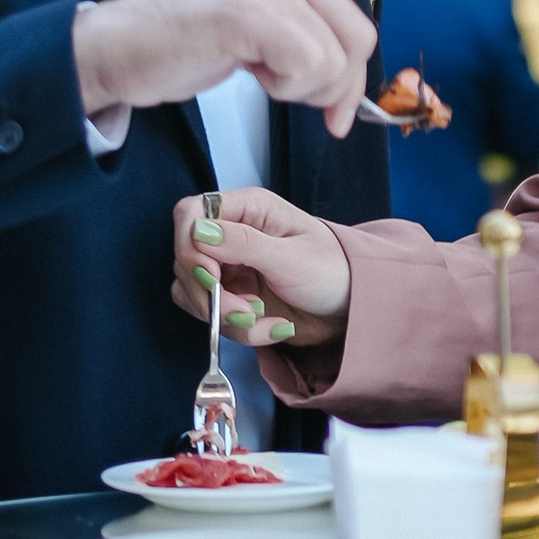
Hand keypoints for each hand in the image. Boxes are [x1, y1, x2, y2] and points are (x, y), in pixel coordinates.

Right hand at [76, 0, 374, 134]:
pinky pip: (307, 64)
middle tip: (283, 92)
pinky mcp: (250, 13)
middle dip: (332, 88)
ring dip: (298, 88)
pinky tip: (247, 72)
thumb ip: (305, 39)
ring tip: (254, 71)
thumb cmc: (184, 48)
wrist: (116, 50)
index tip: (328, 113)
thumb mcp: (259, 30)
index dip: (350, 80)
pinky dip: (283, 86)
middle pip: (358, 42)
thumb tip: (353, 93)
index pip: (359, 27)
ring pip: (334, 60)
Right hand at [170, 185, 352, 349]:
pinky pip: (210, 314)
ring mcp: (228, 267)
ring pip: (193, 291)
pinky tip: (267, 326)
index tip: (211, 277)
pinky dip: (234, 329)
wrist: (352, 309)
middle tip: (248, 312)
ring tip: (264, 319)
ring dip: (225, 315)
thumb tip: (197, 231)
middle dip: (212, 294)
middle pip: (186, 258)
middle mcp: (231, 234)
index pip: (190, 214)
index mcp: (248, 209)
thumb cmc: (333, 271)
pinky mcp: (230, 296)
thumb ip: (243, 243)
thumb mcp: (291, 257)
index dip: (189, 246)